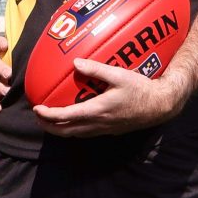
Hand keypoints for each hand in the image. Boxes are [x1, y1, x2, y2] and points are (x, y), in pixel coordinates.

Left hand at [33, 59, 184, 138]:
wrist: (160, 106)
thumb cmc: (141, 89)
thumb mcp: (119, 75)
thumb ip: (96, 69)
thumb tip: (76, 63)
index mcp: (97, 110)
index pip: (65, 117)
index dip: (48, 115)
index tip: (37, 108)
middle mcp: (98, 124)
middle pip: (66, 131)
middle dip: (48, 126)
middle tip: (38, 116)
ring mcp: (104, 130)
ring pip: (75, 134)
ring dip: (59, 129)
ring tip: (50, 120)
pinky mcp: (110, 130)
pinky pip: (85, 133)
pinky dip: (73, 129)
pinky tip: (72, 121)